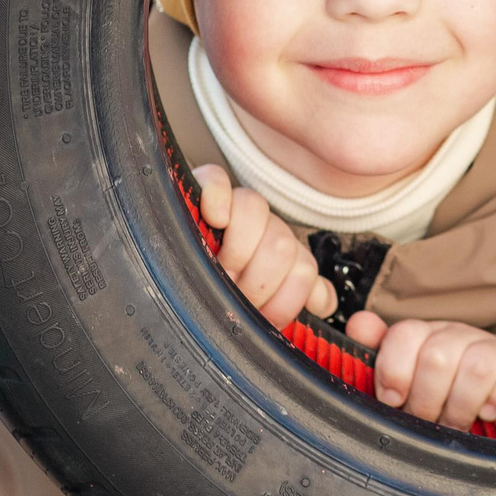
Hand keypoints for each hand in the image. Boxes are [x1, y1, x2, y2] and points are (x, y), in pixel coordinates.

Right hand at [194, 166, 334, 326]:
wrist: (171, 281)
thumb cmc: (218, 297)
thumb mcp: (258, 307)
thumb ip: (293, 297)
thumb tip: (323, 302)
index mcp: (281, 253)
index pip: (304, 269)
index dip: (284, 300)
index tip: (260, 316)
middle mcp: (262, 227)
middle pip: (282, 244)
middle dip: (257, 282)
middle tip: (233, 297)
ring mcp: (234, 206)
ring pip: (255, 211)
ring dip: (236, 251)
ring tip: (217, 273)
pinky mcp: (201, 188)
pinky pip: (216, 179)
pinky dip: (217, 197)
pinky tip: (214, 218)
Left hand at [345, 314, 495, 428]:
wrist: (491, 412)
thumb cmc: (438, 401)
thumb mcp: (403, 383)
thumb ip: (377, 354)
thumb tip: (359, 325)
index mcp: (424, 335)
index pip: (406, 334)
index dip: (395, 371)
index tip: (393, 401)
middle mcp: (457, 334)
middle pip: (438, 356)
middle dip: (428, 401)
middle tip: (427, 422)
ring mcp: (494, 347)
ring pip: (477, 367)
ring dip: (462, 406)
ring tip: (456, 424)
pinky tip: (489, 413)